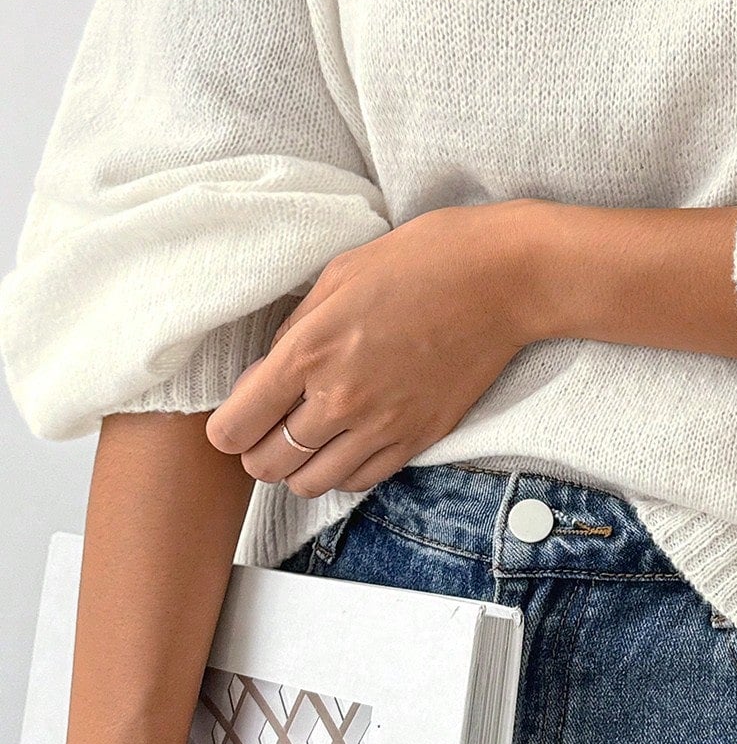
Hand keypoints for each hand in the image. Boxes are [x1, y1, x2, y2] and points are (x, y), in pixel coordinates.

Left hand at [204, 200, 545, 497]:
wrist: (503, 279)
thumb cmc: (425, 260)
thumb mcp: (339, 273)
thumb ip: (295, 327)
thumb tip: (267, 372)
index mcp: (309, 350)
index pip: (235, 426)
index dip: (226, 428)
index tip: (237, 415)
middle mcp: (340, 398)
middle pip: (266, 465)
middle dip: (256, 452)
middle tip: (268, 429)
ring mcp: (383, 423)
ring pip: (310, 483)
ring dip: (298, 468)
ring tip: (308, 440)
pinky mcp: (419, 436)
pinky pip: (361, 481)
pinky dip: (343, 471)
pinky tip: (348, 443)